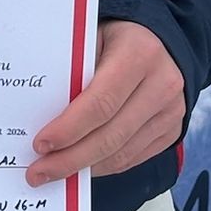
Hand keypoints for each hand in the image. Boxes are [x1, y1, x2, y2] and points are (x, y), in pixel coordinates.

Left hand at [27, 20, 183, 185]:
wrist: (159, 38)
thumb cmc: (115, 35)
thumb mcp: (92, 37)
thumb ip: (74, 70)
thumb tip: (40, 114)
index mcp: (139, 54)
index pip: (101, 103)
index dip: (69, 129)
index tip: (40, 145)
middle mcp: (162, 84)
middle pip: (111, 135)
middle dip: (71, 158)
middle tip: (38, 172)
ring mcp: (172, 111)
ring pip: (123, 153)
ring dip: (85, 168)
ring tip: (55, 174)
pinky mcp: (172, 129)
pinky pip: (134, 157)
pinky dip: (104, 166)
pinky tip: (81, 168)